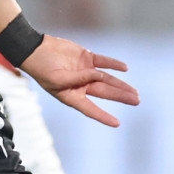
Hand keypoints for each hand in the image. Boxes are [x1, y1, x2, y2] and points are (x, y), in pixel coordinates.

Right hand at [20, 35, 139, 127]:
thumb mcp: (58, 79)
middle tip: (137, 101)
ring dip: (121, 84)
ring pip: (108, 78)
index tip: (117, 124)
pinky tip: (124, 68)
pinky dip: (114, 64)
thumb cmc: (42, 69)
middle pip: (105, 92)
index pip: (91, 109)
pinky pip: (103, 62)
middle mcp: (81, 85)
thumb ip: (79, 78)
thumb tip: (99, 74)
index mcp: (72, 96)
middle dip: (121, 96)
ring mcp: (85, 71)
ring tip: (135, 92)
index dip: (103, 117)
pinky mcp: (86, 58)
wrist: (36, 50)